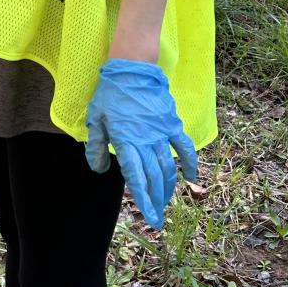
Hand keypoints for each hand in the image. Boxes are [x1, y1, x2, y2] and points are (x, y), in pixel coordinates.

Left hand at [84, 59, 197, 229]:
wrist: (132, 68)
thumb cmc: (111, 94)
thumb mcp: (95, 119)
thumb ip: (95, 147)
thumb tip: (99, 170)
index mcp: (125, 141)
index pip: (135, 177)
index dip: (143, 200)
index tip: (149, 218)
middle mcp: (146, 141)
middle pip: (154, 177)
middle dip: (156, 200)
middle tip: (158, 218)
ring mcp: (161, 133)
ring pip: (169, 166)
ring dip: (169, 186)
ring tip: (166, 201)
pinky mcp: (172, 123)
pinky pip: (185, 146)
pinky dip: (190, 163)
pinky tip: (192, 178)